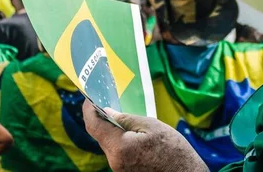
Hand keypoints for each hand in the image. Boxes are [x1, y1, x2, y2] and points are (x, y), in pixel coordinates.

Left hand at [83, 101, 207, 171]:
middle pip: (100, 136)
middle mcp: (114, 161)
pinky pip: (117, 152)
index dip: (88, 110)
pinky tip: (130, 132)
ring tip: (122, 116)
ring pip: (109, 144)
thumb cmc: (173, 150)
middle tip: (106, 103)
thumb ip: (126, 118)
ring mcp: (119, 169)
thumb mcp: (151, 126)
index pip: (94, 126)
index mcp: (119, 147)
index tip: (89, 98)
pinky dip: (119, 140)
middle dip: (101, 119)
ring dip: (111, 130)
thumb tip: (108, 112)